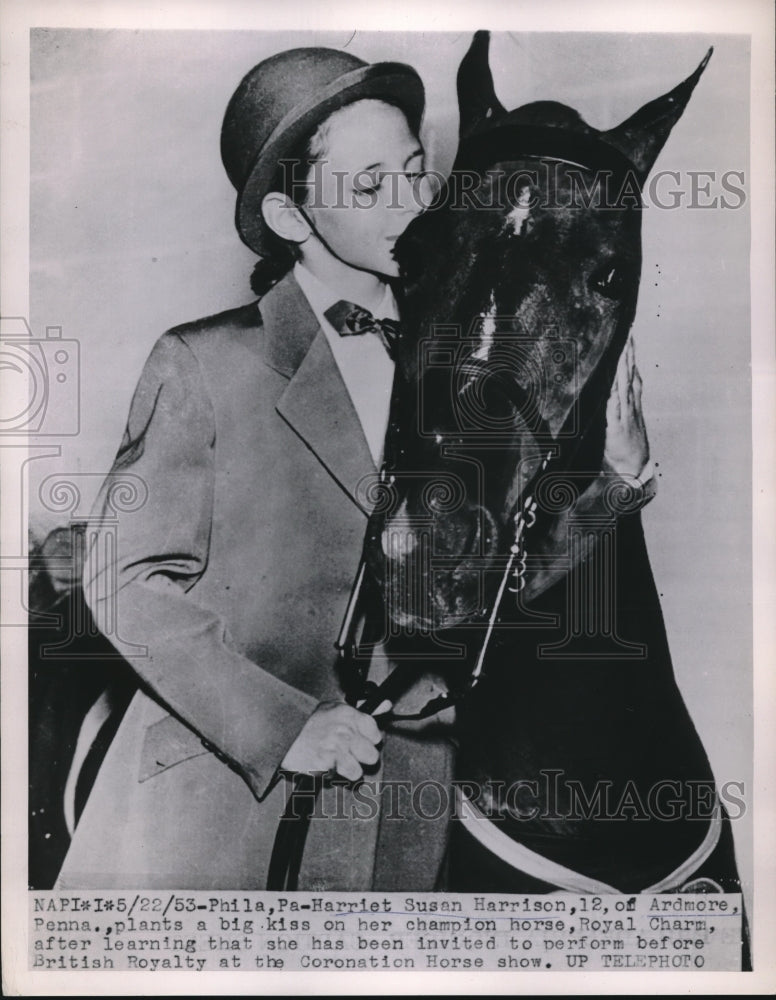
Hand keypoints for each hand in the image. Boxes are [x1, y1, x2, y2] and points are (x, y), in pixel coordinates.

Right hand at [281, 700, 382, 780]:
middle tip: (347, 753)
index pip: (376, 735)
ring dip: (346, 769)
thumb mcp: (335, 708)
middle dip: (360, 757)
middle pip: (372, 756)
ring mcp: (335, 750)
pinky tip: (324, 765)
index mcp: (349, 715)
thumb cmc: (308, 723)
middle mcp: (345, 731)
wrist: (281, 733)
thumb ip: (363, 711)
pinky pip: (339, 779)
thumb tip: (387, 706)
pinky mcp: (324, 766)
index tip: (359, 740)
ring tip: (334, 760)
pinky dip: (331, 776)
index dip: (368, 740)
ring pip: (358, 771)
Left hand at [603, 336, 649, 477]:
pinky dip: (615, 396)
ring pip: (624, 388)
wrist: (633, 468)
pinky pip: (614, 409)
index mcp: (632, 404)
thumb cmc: (626, 446)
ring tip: (623, 351)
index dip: (632, 357)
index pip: (632, 375)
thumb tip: (618, 386)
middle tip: (629, 334)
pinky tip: (614, 383)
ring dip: (624, 369)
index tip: (630, 339)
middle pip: (630, 376)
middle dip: (629, 355)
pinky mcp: (616, 428)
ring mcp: (624, 416)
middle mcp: (630, 407)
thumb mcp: (625, 422)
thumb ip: (621, 405)